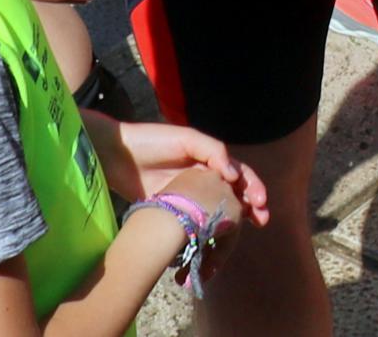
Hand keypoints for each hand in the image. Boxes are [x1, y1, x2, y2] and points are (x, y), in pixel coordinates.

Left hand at [126, 134, 269, 228]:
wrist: (115, 156)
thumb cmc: (151, 141)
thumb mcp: (185, 138)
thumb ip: (212, 150)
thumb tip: (233, 173)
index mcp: (209, 159)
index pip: (239, 173)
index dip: (253, 186)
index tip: (261, 201)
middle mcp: (202, 177)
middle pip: (233, 193)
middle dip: (251, 205)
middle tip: (262, 220)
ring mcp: (188, 195)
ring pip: (217, 208)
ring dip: (235, 219)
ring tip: (247, 230)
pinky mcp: (173, 210)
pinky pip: (196, 220)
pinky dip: (209, 229)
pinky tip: (216, 239)